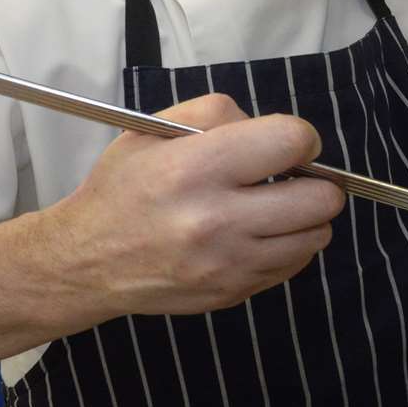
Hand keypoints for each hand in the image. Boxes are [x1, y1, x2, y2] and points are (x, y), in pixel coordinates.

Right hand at [37, 93, 346, 323]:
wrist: (87, 261)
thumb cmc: (123, 188)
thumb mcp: (154, 130)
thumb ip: (219, 113)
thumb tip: (273, 132)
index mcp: (195, 169)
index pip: (291, 142)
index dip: (301, 137)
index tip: (288, 143)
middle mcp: (216, 220)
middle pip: (320, 198)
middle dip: (315, 180)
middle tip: (290, 177)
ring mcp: (229, 264)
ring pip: (316, 235)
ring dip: (307, 216)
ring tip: (276, 207)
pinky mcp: (234, 292)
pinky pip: (295, 265)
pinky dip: (288, 245)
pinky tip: (259, 233)